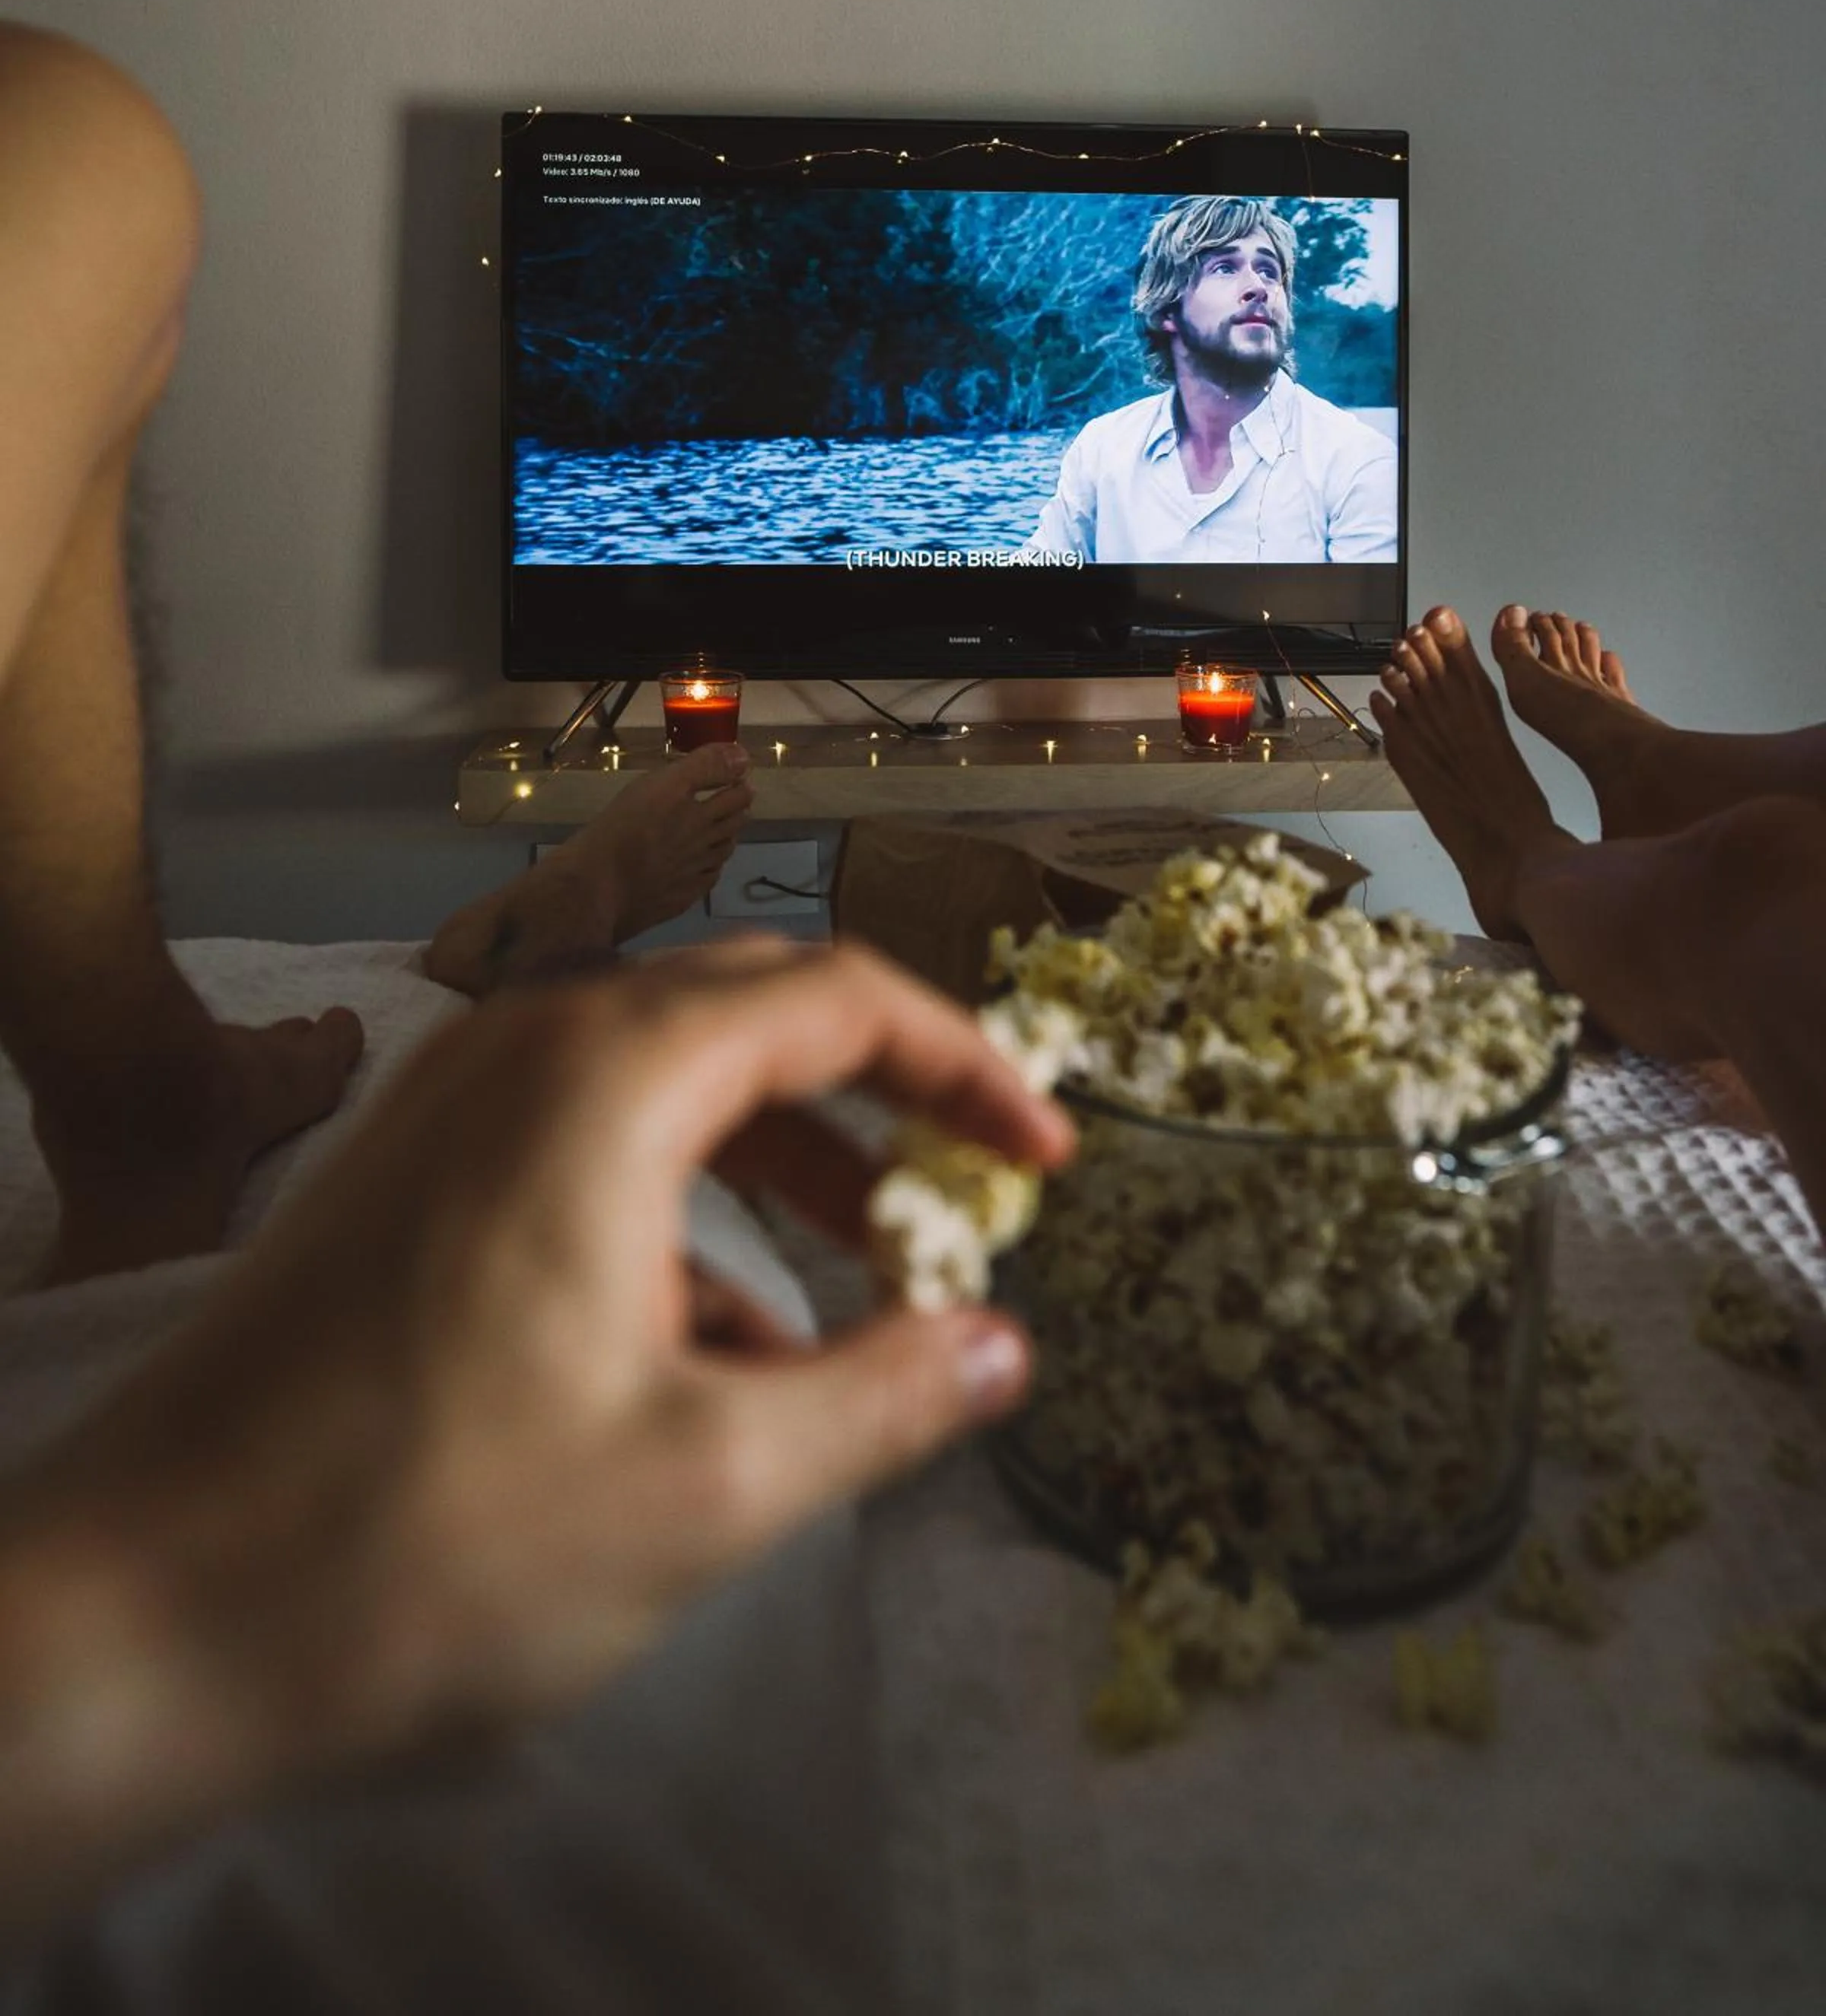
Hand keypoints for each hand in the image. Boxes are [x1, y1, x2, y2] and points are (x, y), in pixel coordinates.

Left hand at [1, 938, 1070, 1914]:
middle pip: (746, 1017)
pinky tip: (715, 1360)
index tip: (1044, 1161)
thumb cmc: (431, 1540)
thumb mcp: (707, 1486)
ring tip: (860, 1294)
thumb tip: (1001, 1346)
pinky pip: (575, 1157)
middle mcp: (517, 1054)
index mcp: (604, 1076)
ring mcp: (440, 1116)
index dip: (966, 1067)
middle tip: (969, 1197)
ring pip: (659, 1091)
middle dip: (878, 1101)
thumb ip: (881, 1398)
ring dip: (778, 1170)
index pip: (836, 999)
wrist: (133, 1620)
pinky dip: (674, 1226)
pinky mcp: (396, 1191)